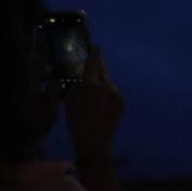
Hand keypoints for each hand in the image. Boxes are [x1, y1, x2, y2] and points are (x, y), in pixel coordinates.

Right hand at [63, 45, 125, 161]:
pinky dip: (107, 92)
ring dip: (101, 81)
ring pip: (108, 80)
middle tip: (91, 67)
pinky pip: (113, 91)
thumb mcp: (70, 100)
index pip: (95, 61)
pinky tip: (100, 101)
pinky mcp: (121, 102)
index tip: (95, 47)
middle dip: (97, 67)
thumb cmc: (77, 122)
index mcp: (91, 84)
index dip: (94, 52)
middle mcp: (107, 85)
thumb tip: (79, 72)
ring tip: (93, 89)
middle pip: (103, 70)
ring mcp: (116, 94)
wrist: (95, 143)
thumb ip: (75, 83)